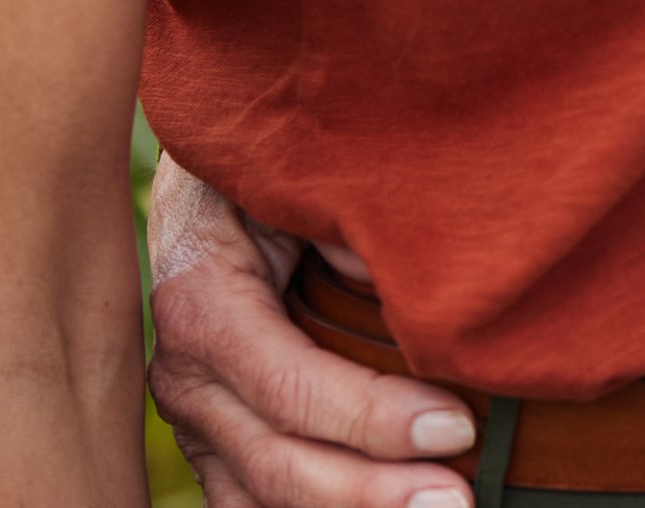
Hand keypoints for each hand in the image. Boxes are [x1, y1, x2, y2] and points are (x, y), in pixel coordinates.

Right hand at [145, 152, 475, 507]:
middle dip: (372, 492)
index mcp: (202, 300)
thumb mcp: (305, 177)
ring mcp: (195, 418)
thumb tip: (422, 296)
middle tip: (459, 502)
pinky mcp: (216, 443)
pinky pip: (254, 503)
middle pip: (277, 459)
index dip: (371, 417)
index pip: (288, 385)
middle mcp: (185, 374)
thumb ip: (353, 231)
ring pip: (264, 497)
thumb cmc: (276, 170)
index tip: (457, 428)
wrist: (212, 181)